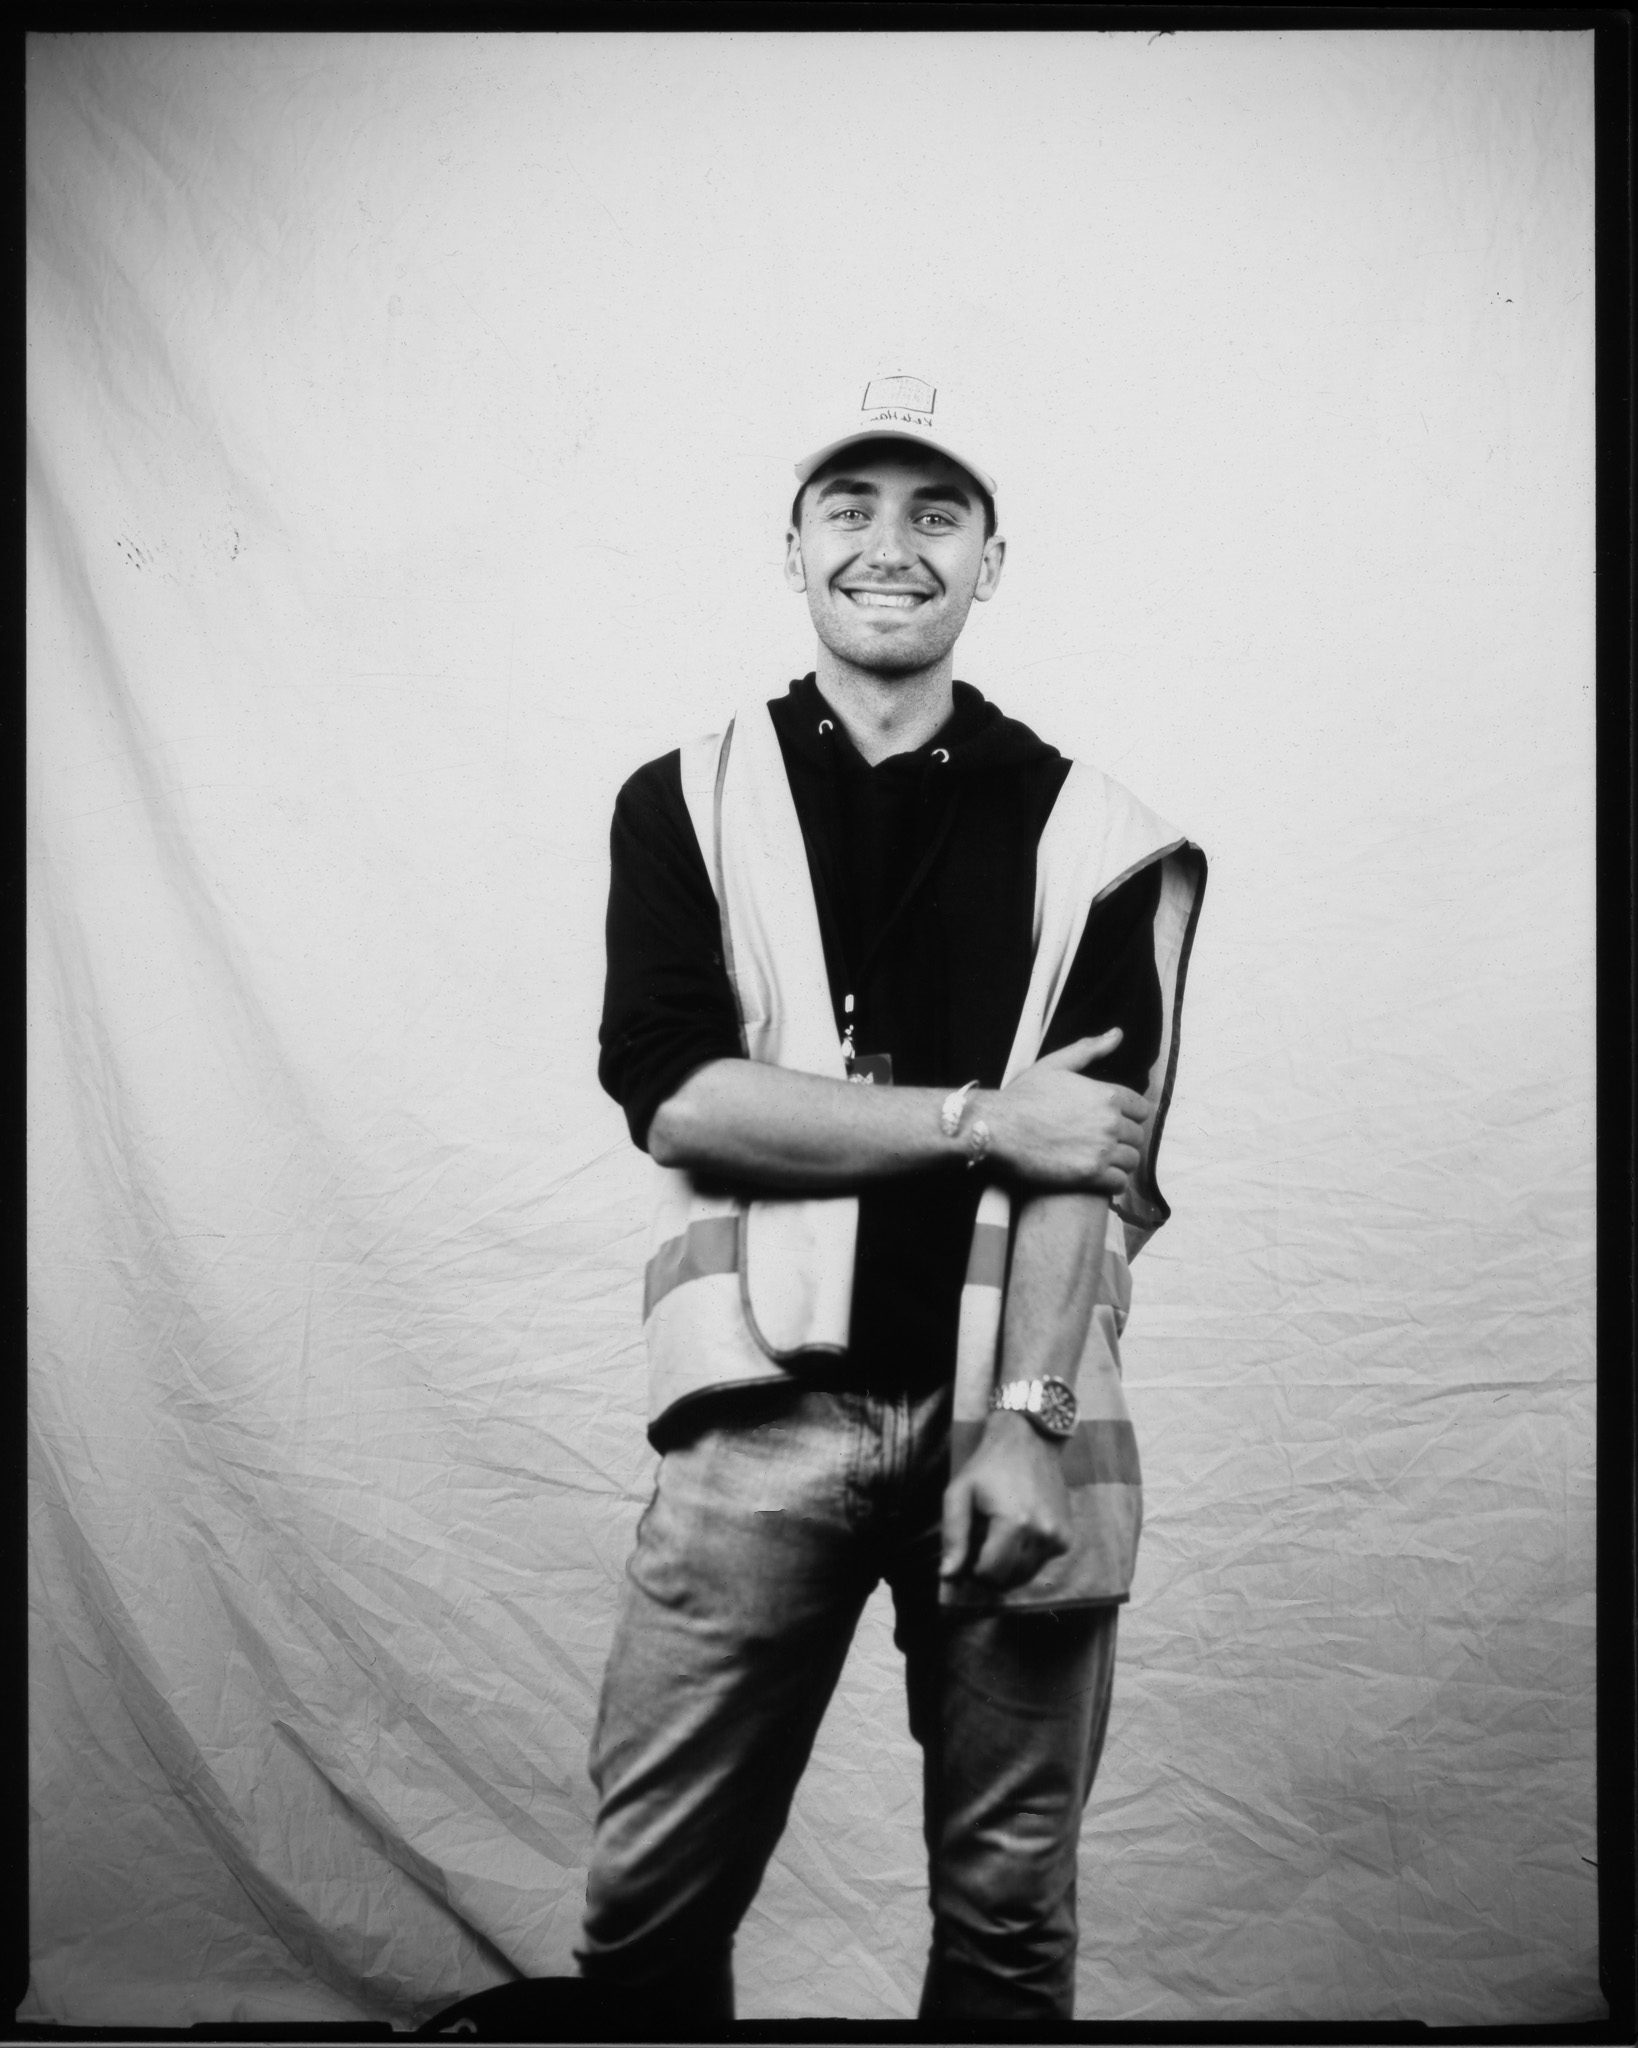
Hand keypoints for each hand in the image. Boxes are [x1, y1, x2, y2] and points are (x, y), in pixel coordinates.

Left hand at [940, 1412, 1071, 1590]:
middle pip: (1009, 1579)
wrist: (1030, 1440)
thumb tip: (948, 1577)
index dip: (972, 1571)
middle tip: (981, 1542)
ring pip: (1026, 1576)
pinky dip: (1026, 1557)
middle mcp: (1042, 1534)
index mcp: (1014, 1524)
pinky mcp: (1066, 1538)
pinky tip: (1018, 1532)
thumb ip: (953, 1536)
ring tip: (998, 1535)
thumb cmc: (988, 1465)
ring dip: (1008, 1566)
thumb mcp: (959, 1492)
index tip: (967, 1552)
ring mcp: (1059, 1537)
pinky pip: (1040, 1563)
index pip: (990, 1574)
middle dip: (990, 1570)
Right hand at [980, 1030, 1152, 1192]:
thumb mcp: (1055, 1065)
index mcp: (1107, 1094)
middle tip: (1099, 1145)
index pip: (1141, 1109)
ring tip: (1098, 1163)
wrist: (996, 1129)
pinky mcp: (1092, 1175)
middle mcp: (1110, 1121)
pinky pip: (1120, 1183)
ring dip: (1119, 1163)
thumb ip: (1089, 1049)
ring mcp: (1103, 1149)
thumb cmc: (1022, 1096)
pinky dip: (1112, 1183)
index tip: (1110, 1124)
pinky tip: (1096, 1179)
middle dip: (1122, 1140)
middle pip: (1137, 1136)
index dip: (1128, 1117)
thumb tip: (1117, 1034)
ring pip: (1131, 1161)